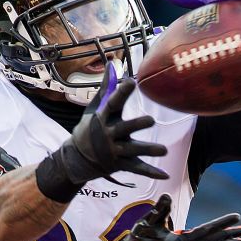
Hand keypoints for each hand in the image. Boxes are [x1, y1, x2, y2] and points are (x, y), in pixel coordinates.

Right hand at [49, 61, 167, 182]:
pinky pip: (137, 168)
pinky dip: (150, 173)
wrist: (75, 159)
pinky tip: (165, 176)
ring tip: (164, 151)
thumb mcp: (94, 108)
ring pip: (133, 151)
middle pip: (123, 129)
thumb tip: (112, 64)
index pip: (112, 103)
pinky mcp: (120, 164)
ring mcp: (114, 151)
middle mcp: (107, 135)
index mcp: (102, 118)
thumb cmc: (88, 128)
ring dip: (148, 150)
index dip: (121, 93)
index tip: (131, 82)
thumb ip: (106, 88)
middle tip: (150, 120)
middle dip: (136, 125)